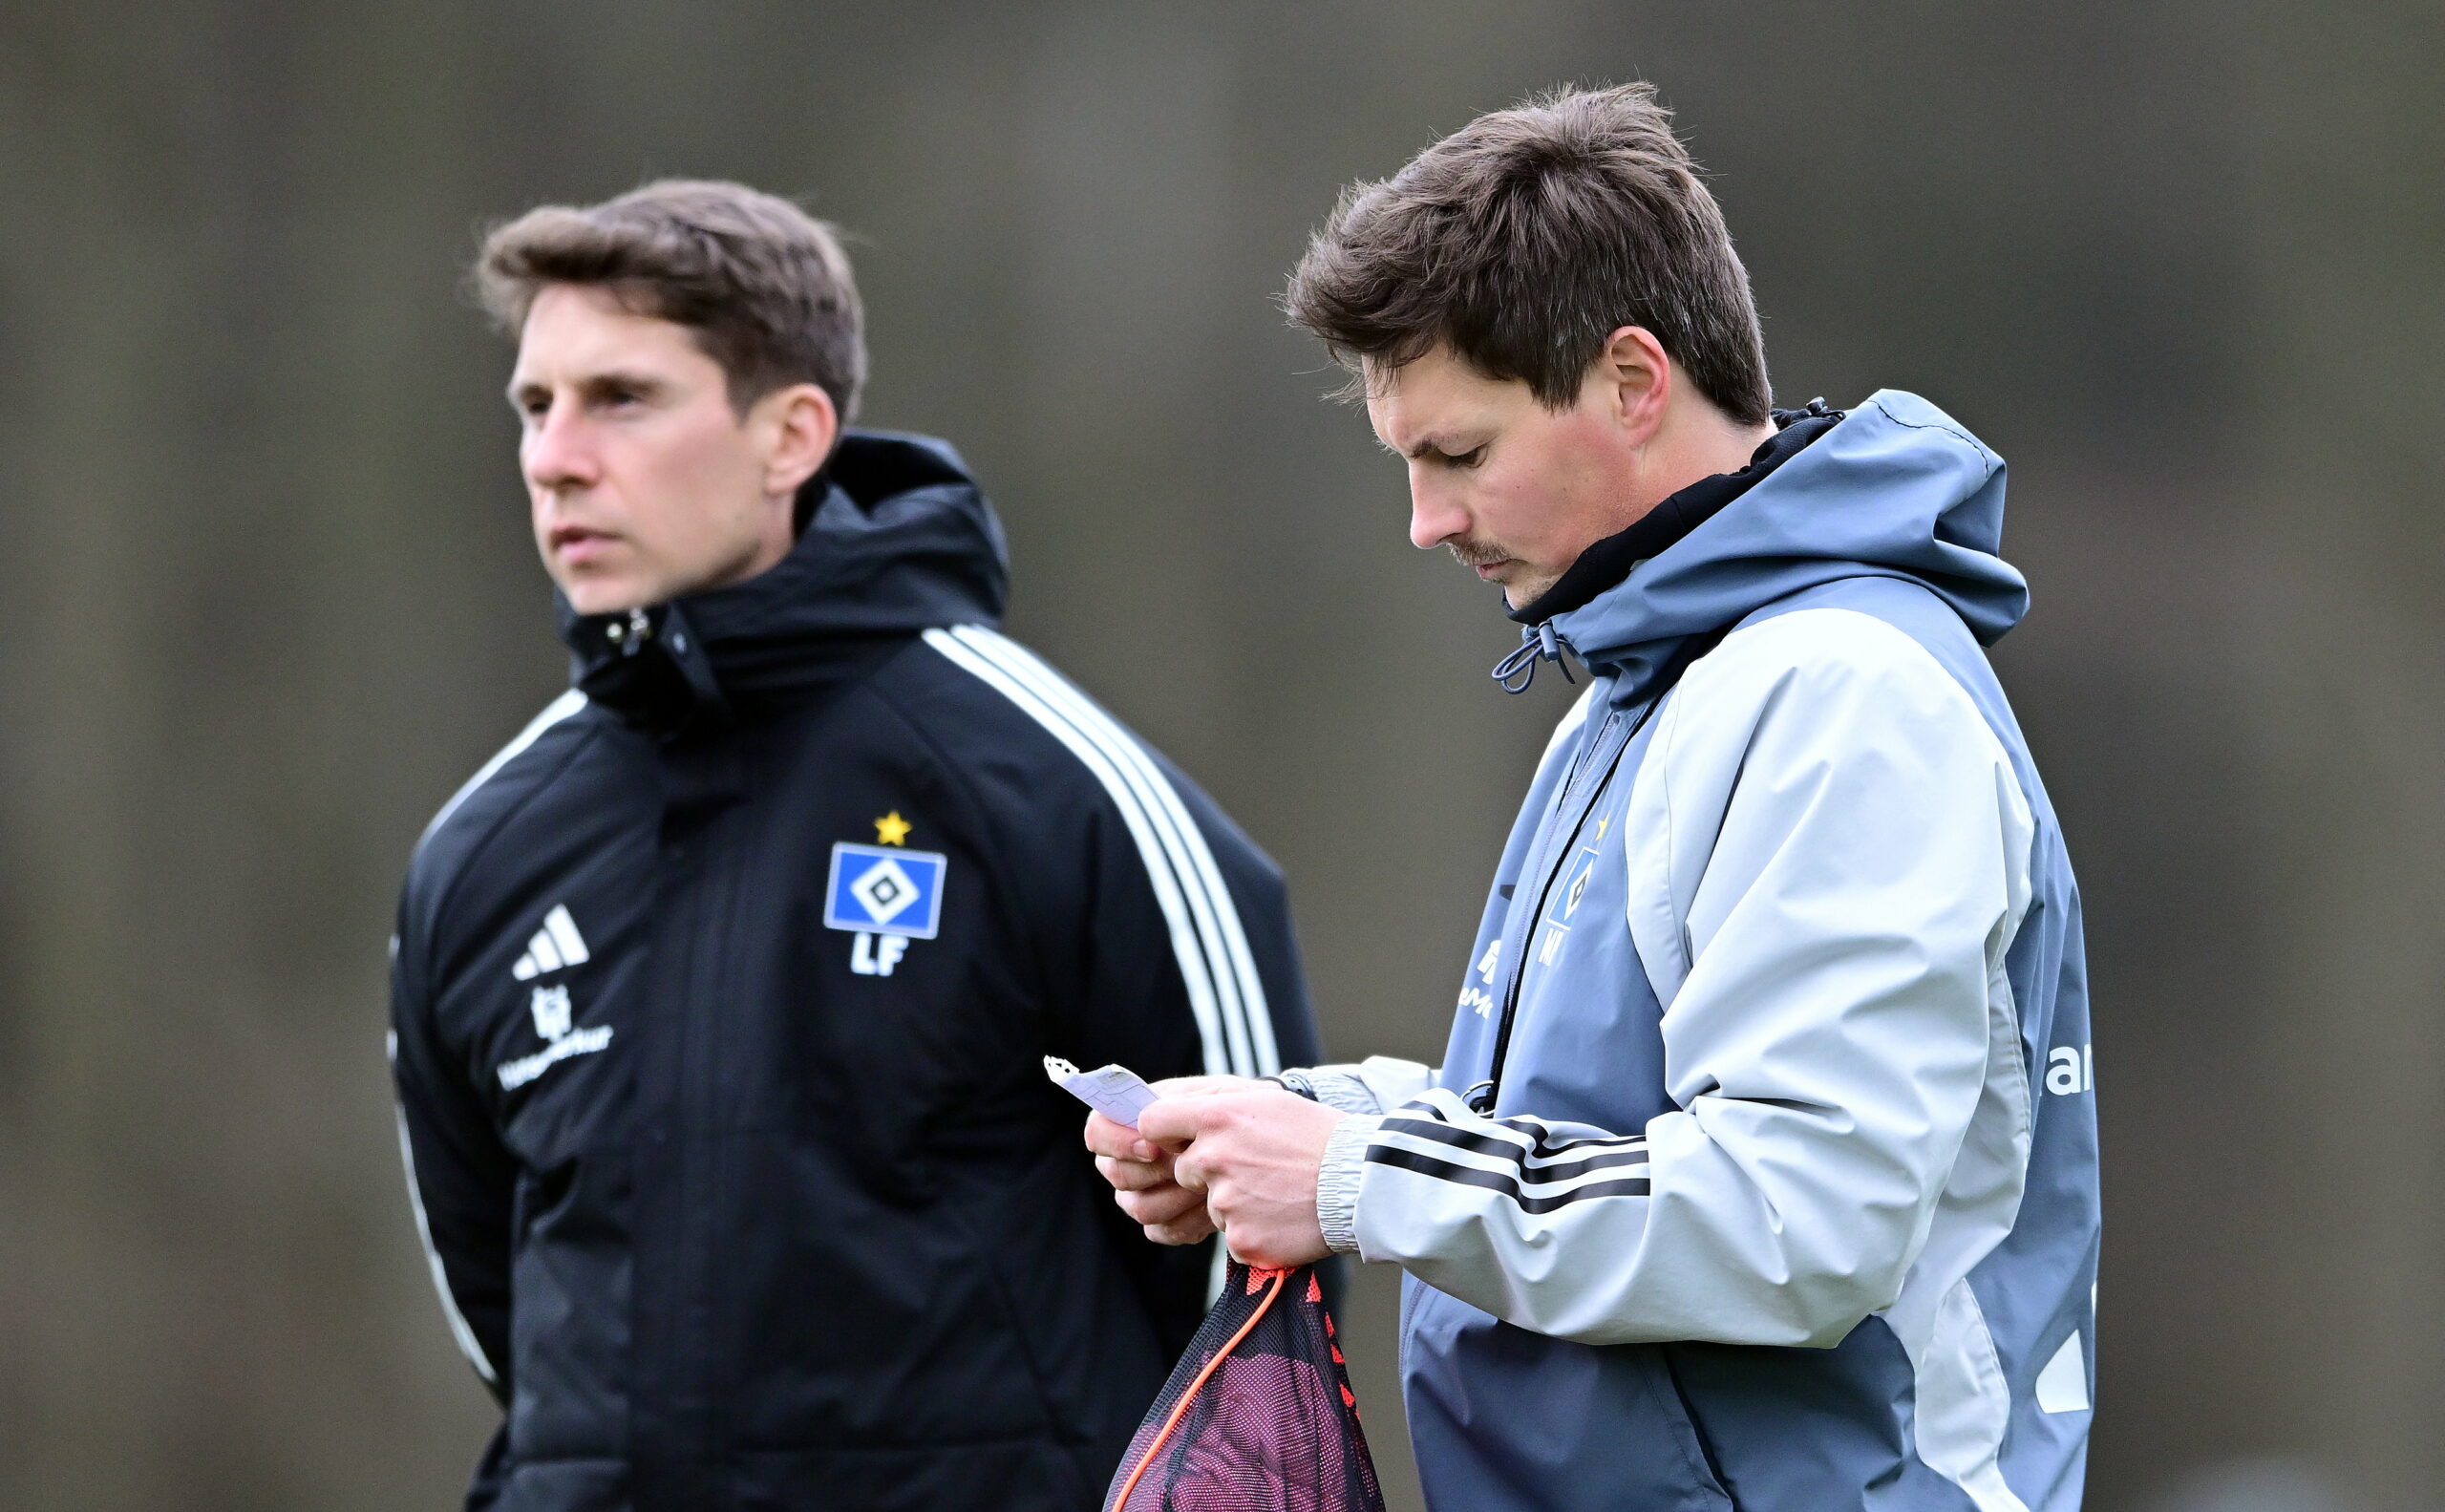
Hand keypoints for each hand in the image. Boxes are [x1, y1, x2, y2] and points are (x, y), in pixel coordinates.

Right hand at [1084, 1075, 1261, 1247]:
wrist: (1263, 1143)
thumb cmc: (1233, 1110)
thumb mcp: (1211, 1095)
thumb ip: (1176, 1104)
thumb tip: (1144, 1123)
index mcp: (1130, 1121)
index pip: (1097, 1131)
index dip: (1117, 1142)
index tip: (1152, 1145)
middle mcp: (1127, 1160)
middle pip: (1115, 1174)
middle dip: (1155, 1171)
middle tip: (1190, 1164)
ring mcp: (1142, 1194)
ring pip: (1140, 1207)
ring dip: (1179, 1195)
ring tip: (1210, 1182)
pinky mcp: (1163, 1223)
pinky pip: (1163, 1230)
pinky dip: (1191, 1220)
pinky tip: (1212, 1204)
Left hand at [1141, 1088, 1343, 1268]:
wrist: (1360, 1183)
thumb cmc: (1315, 1136)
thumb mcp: (1264, 1101)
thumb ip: (1211, 1104)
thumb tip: (1163, 1114)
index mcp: (1217, 1117)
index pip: (1152, 1123)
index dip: (1164, 1133)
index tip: (1179, 1140)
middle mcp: (1213, 1158)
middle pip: (1184, 1171)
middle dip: (1210, 1173)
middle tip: (1257, 1169)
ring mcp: (1225, 1202)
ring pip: (1212, 1205)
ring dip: (1237, 1204)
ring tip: (1278, 1192)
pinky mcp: (1240, 1240)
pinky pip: (1233, 1237)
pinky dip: (1254, 1231)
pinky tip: (1282, 1216)